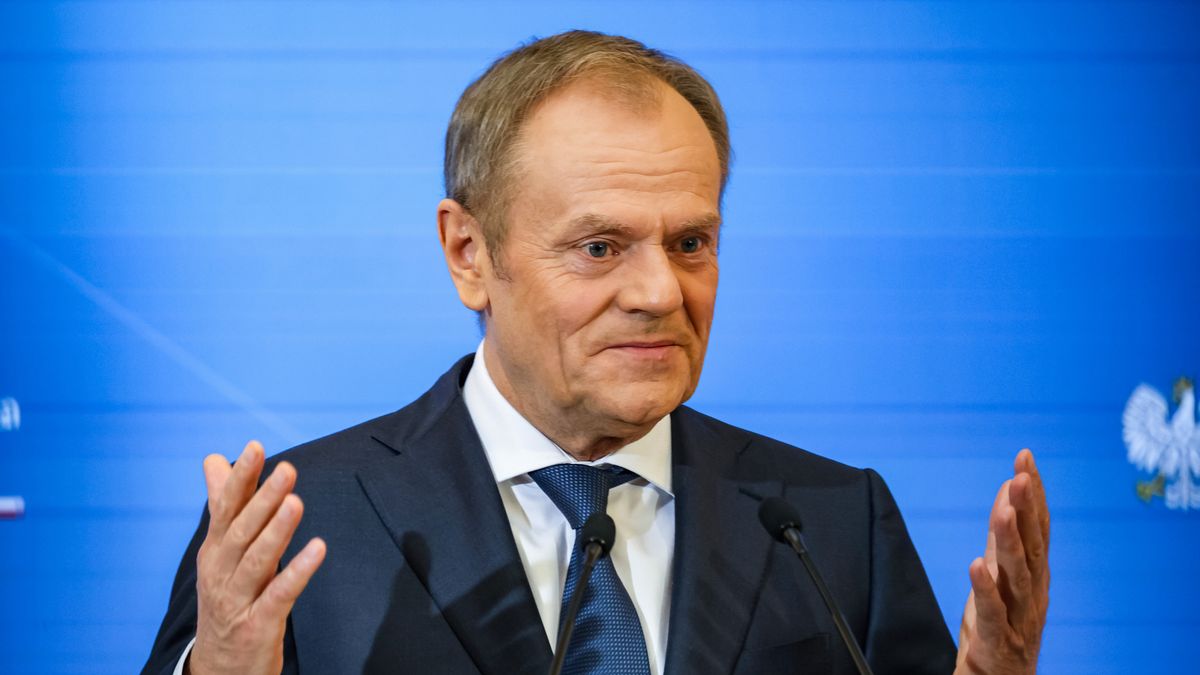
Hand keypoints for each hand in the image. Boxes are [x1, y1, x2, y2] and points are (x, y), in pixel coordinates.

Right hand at [187, 441, 326, 674]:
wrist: (218, 668)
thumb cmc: (225, 599)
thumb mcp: (220, 551)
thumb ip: (224, 504)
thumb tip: (214, 460)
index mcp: (214, 549)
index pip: (225, 507)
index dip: (241, 478)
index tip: (256, 447)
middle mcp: (221, 572)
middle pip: (242, 530)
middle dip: (264, 498)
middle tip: (287, 469)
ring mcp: (238, 600)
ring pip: (258, 561)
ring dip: (278, 531)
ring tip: (296, 502)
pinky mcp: (258, 624)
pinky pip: (280, 594)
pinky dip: (298, 571)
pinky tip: (318, 549)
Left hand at [955, 449, 1049, 674]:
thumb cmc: (1004, 623)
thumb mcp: (1002, 570)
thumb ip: (1005, 532)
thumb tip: (1008, 486)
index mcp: (1035, 573)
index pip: (1038, 526)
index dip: (1034, 493)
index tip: (1024, 457)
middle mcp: (1033, 592)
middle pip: (1033, 547)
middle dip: (1027, 510)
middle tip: (1020, 476)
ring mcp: (1020, 618)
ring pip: (1017, 577)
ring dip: (1010, 542)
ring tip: (1001, 511)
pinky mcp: (999, 641)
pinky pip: (994, 614)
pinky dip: (986, 590)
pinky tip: (976, 565)